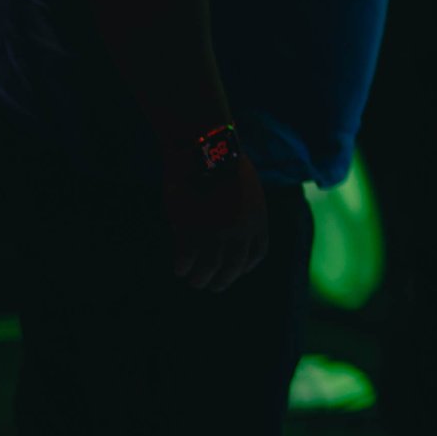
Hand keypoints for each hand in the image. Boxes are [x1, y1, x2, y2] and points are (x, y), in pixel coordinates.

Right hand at [163, 151, 269, 293]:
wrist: (206, 151)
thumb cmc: (223, 165)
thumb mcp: (246, 191)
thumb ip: (243, 216)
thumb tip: (232, 237)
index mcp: (258, 221)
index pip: (255, 256)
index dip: (243, 268)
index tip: (233, 272)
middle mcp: (241, 233)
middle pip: (232, 269)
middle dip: (221, 281)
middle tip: (207, 285)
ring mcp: (216, 234)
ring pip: (208, 270)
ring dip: (198, 279)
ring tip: (190, 279)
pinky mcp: (191, 231)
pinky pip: (186, 260)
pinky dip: (182, 267)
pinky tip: (178, 267)